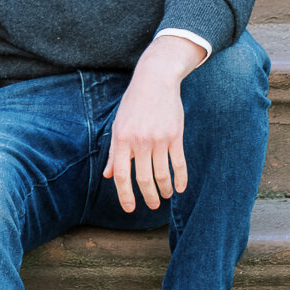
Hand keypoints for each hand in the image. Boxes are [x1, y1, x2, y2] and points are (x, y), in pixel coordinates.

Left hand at [104, 36, 204, 213]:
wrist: (155, 79)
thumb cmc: (134, 104)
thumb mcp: (118, 125)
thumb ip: (115, 152)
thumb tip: (109, 176)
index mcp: (122, 139)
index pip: (122, 175)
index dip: (125, 196)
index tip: (130, 209)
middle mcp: (139, 141)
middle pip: (143, 179)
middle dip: (148, 197)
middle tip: (152, 206)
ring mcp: (158, 139)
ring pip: (162, 175)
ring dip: (164, 191)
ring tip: (164, 196)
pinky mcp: (175, 135)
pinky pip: (179, 164)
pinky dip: (180, 179)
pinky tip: (180, 188)